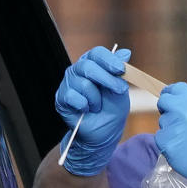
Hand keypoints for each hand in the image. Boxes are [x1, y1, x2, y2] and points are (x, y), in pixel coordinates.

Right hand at [55, 46, 131, 175]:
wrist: (102, 135)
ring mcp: (68, 83)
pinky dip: (85, 107)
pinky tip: (86, 111)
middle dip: (107, 79)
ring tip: (97, 107)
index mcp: (93, 64)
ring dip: (96, 99)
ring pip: (84, 84)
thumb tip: (125, 52)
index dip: (109, 60)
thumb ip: (120, 73)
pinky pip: (74, 97)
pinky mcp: (61, 98)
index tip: (121, 69)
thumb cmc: (111, 111)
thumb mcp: (120, 91)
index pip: (97, 53)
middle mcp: (78, 70)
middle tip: (119, 91)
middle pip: (89, 65)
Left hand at [155, 83, 186, 187]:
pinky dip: (167, 142)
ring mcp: (173, 127)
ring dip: (170, 128)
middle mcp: (183, 111)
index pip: (176, 89)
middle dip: (167, 107)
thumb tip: (181, 102)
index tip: (170, 97)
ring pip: (162, 122)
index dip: (172, 93)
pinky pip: (160, 137)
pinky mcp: (165, 142)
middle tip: (173, 117)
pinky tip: (181, 148)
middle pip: (164, 101)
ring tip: (186, 139)